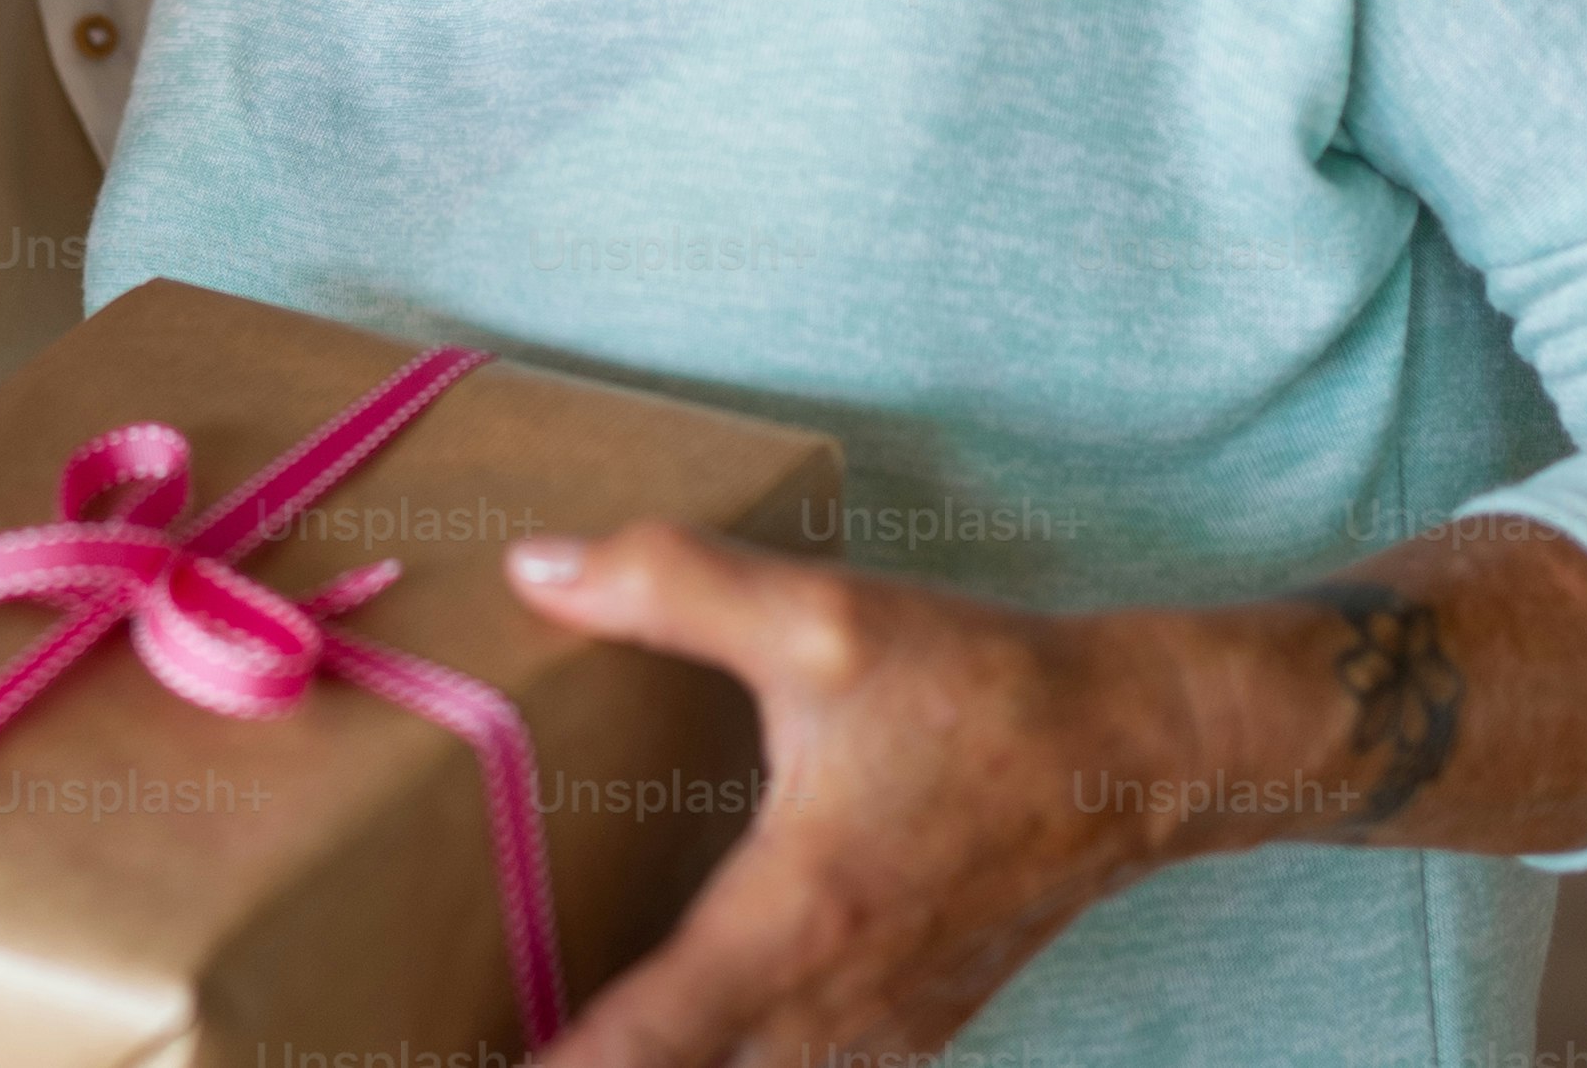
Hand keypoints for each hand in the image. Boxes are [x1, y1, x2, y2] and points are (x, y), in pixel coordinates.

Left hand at [500, 525, 1163, 1067]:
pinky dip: (743, 1066)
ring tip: (571, 1037)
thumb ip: (668, 585)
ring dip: (673, 1067)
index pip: (647, 1046)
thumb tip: (533, 569)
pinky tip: (691, 1034)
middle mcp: (832, 1010)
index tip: (455, 1067)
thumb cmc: (977, 689)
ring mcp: (881, 1036)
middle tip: (480, 1037)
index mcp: (792, 924)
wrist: (1131, 751)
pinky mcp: (912, 1032)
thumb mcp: (818, 617)